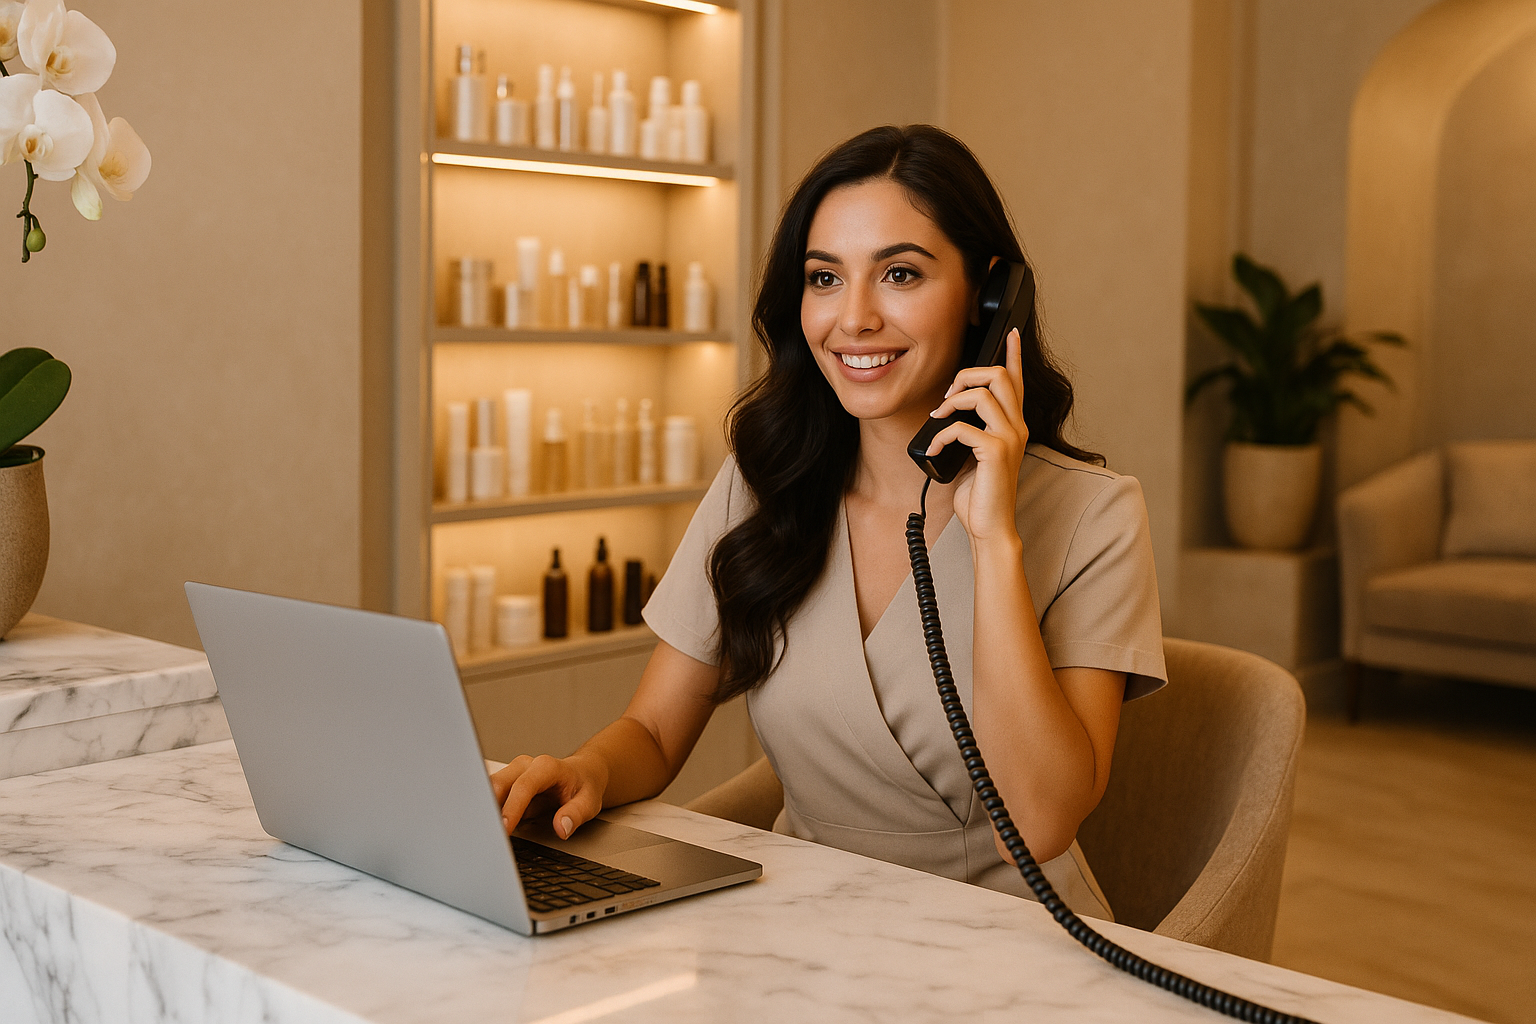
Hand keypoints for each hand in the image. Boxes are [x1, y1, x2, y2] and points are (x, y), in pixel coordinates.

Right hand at [491, 751, 607, 839]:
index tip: (505, 828)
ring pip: (490, 788)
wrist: (582, 773)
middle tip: (490, 834)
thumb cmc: (584, 786)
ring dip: (486, 810)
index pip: (524, 786)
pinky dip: (488, 810)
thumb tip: (561, 828)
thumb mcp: (589, 802)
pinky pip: (491, 795)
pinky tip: (489, 826)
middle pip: (499, 783)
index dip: (512, 807)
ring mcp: (514, 773)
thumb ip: (575, 814)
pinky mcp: (507, 783)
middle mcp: (526, 766)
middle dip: (491, 808)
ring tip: (487, 831)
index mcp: (546, 767)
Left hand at [924, 327, 1028, 542]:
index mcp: (1012, 425)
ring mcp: (1009, 438)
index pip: (1017, 382)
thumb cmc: (980, 494)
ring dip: (951, 401)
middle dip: (968, 375)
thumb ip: (969, 431)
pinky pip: (962, 426)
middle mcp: (1016, 427)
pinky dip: (940, 434)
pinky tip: (932, 448)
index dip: (1014, 355)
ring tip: (937, 418)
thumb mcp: (973, 455)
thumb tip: (944, 415)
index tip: (1012, 334)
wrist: (989, 526)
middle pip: (1000, 376)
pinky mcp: (996, 452)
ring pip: (982, 394)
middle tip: (948, 394)